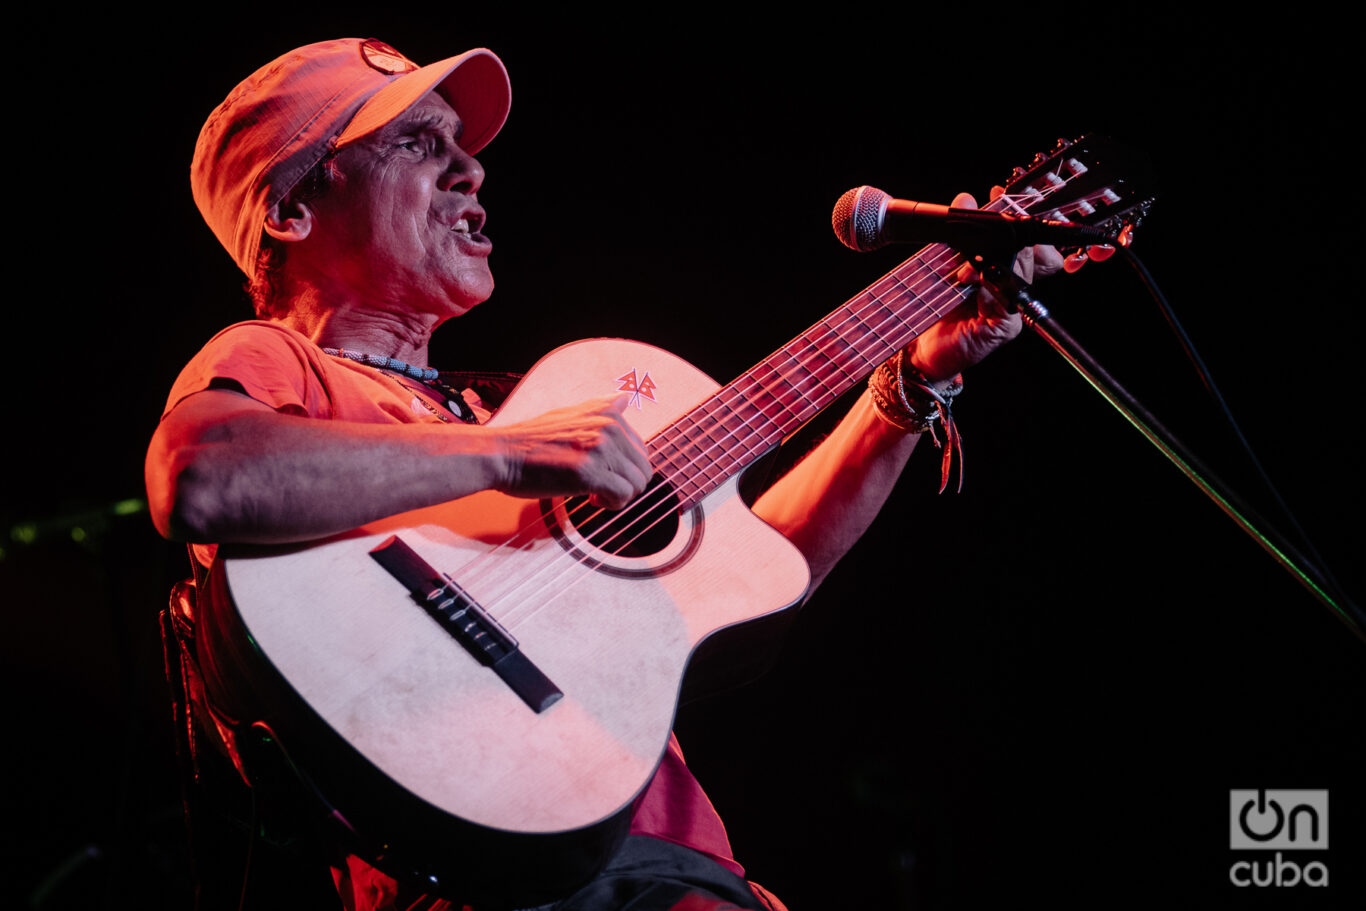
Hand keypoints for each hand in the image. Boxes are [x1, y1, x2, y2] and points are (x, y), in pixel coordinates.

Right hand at [494, 396, 651, 508]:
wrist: (500, 455)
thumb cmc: (530, 441)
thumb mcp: (568, 414)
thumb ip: (599, 409)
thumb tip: (625, 399)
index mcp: (606, 411)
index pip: (640, 448)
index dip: (625, 468)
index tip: (603, 472)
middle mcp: (608, 425)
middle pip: (643, 468)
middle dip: (625, 484)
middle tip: (600, 488)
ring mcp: (600, 448)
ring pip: (637, 484)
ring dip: (618, 496)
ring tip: (594, 494)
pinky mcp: (590, 472)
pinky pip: (623, 496)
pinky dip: (611, 505)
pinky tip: (591, 499)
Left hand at [904, 189, 1063, 382]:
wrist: (920, 350)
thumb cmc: (932, 307)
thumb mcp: (942, 262)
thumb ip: (957, 233)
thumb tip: (966, 199)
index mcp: (1004, 272)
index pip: (1026, 241)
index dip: (1017, 219)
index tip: (1000, 198)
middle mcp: (1012, 290)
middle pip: (1033, 255)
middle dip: (1007, 238)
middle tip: (985, 229)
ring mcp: (1011, 311)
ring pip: (1019, 275)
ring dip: (991, 264)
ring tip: (963, 268)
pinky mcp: (1002, 328)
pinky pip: (1005, 301)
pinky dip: (987, 287)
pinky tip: (969, 282)